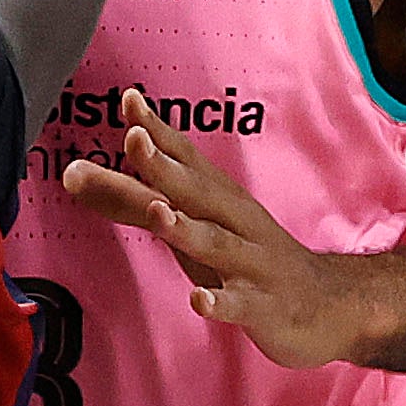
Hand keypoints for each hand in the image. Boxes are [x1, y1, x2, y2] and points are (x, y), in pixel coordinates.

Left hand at [62, 89, 367, 369]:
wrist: (331, 305)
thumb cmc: (246, 258)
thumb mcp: (190, 226)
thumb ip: (132, 202)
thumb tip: (73, 176)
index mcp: (218, 199)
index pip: (185, 157)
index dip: (157, 129)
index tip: (130, 100)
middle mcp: (236, 222)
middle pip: (197, 190)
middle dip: (164, 164)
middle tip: (133, 138)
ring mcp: (252, 263)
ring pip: (217, 242)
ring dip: (187, 227)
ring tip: (158, 213)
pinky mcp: (264, 306)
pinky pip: (240, 304)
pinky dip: (220, 301)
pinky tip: (200, 302)